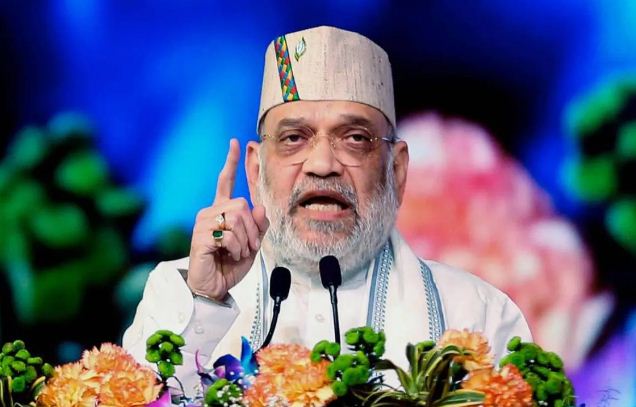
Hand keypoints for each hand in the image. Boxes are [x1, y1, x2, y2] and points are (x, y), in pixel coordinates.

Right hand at [186, 138, 268, 300]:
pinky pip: (228, 234)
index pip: (224, 182)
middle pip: (241, 205)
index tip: (235, 143)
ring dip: (245, 240)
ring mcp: (203, 224)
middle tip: (248, 246)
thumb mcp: (251, 244)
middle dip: (252, 228)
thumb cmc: (229, 266)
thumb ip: (258, 226)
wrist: (213, 287)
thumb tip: (261, 207)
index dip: (230, 162)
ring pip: (236, 218)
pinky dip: (236, 247)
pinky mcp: (200, 237)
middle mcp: (210, 213)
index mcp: (221, 211)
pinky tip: (229, 255)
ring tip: (238, 252)